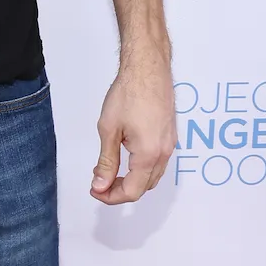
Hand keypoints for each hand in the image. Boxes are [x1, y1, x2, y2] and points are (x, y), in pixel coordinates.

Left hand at [91, 49, 175, 203]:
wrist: (148, 68)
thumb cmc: (129, 93)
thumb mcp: (109, 129)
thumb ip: (106, 161)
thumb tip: (100, 185)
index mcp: (148, 154)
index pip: (132, 191)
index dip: (111, 197)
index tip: (95, 191)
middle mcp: (164, 153)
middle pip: (144, 187)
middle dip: (120, 190)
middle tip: (99, 183)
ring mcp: (170, 145)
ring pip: (152, 176)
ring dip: (132, 180)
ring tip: (109, 171)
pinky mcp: (170, 136)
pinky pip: (158, 163)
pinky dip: (142, 169)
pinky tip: (126, 159)